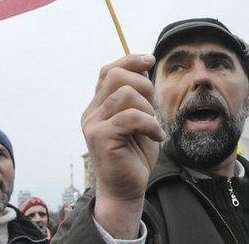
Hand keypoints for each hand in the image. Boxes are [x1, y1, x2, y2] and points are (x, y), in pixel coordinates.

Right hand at [82, 54, 164, 238]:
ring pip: (125, 94)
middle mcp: (91, 112)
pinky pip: (130, 117)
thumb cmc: (135, 155)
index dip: (130, 60)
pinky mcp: (100, 138)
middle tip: (153, 107)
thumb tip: (145, 66)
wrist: (126, 189)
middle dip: (143, 85)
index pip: (109, 70)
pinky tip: (157, 136)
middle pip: (116, 75)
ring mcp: (93, 124)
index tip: (150, 61)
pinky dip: (150, 124)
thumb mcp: (140, 119)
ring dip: (148, 108)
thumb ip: (139, 96)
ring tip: (153, 126)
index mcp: (99, 105)